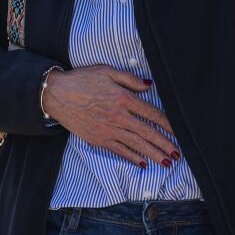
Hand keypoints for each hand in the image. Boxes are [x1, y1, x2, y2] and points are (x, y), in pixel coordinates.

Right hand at [42, 66, 179, 167]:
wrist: (56, 94)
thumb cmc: (81, 79)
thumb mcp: (107, 71)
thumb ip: (129, 79)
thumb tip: (149, 85)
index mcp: (123, 98)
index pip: (151, 113)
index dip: (167, 123)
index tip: (178, 131)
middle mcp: (118, 116)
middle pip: (147, 132)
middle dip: (165, 144)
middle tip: (179, 154)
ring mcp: (108, 129)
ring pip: (136, 144)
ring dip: (153, 154)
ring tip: (167, 162)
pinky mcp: (97, 139)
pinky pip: (118, 150)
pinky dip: (131, 157)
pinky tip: (142, 163)